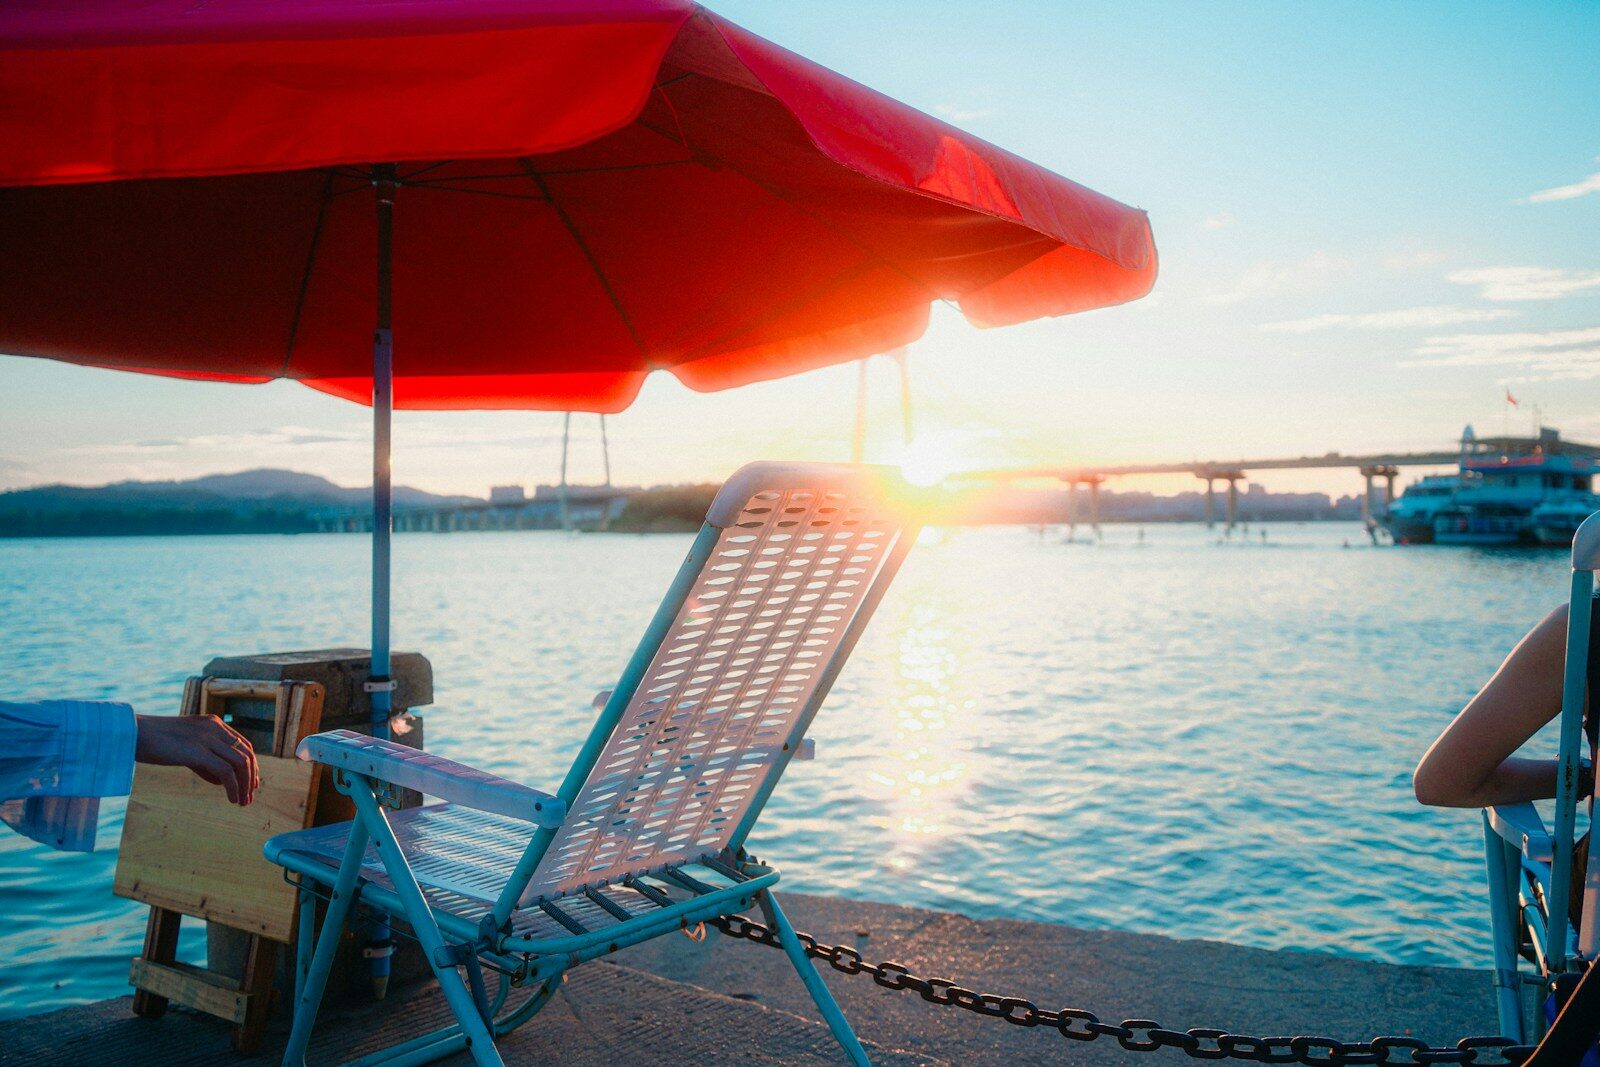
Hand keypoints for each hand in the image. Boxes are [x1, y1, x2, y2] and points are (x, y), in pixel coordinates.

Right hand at [135, 714, 258, 804]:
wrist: (131, 734)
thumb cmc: (154, 743)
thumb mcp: (185, 749)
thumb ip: (205, 761)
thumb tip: (224, 781)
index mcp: (213, 723)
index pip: (243, 745)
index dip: (251, 765)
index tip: (251, 784)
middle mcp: (214, 727)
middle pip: (246, 754)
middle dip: (251, 777)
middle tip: (250, 797)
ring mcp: (206, 738)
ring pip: (240, 763)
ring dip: (245, 785)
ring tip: (242, 802)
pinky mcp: (197, 751)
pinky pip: (225, 771)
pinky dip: (233, 787)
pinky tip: (232, 799)